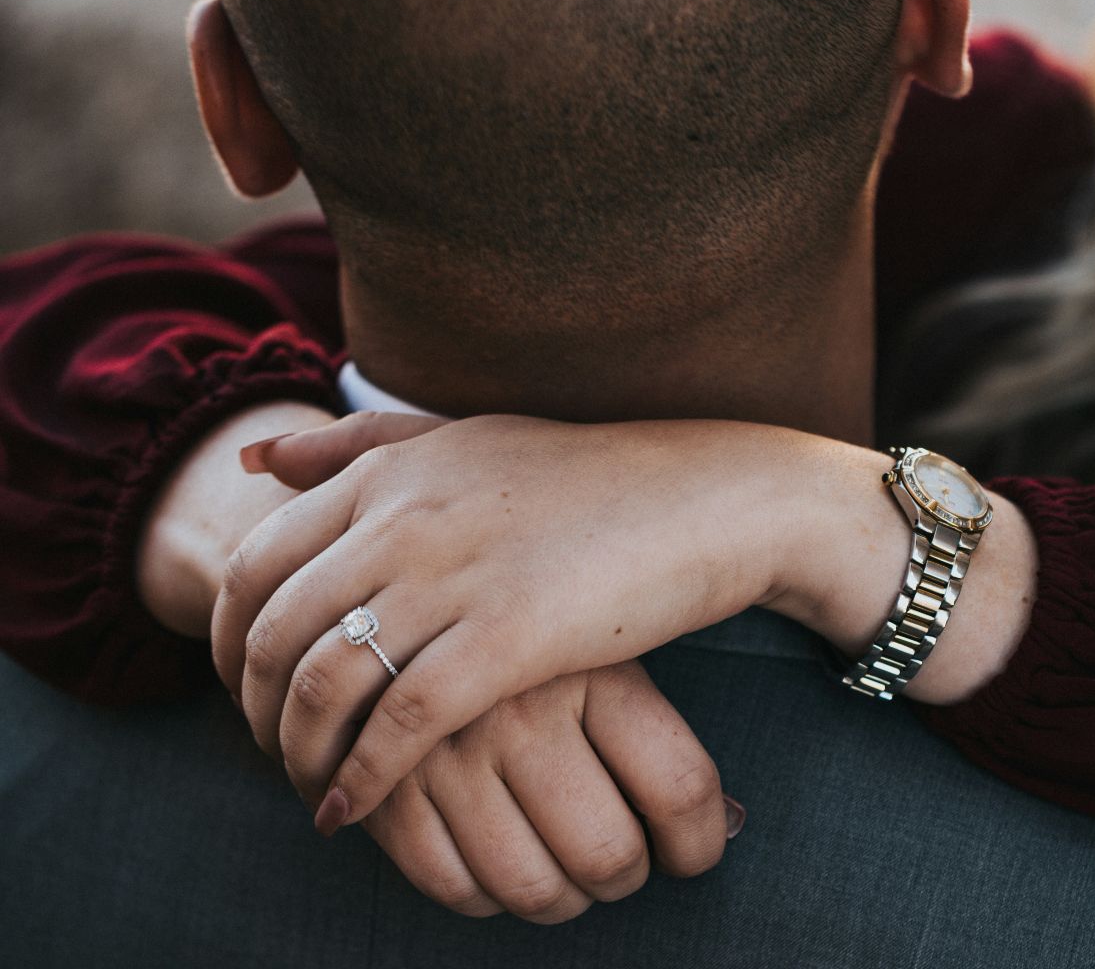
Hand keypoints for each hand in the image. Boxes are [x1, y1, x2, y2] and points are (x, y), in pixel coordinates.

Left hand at [212, 415, 841, 830]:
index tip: (243, 689)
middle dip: (252, 711)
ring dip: (297, 754)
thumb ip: (362, 447)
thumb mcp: (471, 442)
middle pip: (272, 632)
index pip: (254, 565)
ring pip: (324, 684)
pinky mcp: (509, 640)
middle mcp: (405, 518)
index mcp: (391, 473)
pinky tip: (351, 809)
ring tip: (311, 788)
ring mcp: (455, 577)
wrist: (711, 499)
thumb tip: (253, 462)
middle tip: (270, 752)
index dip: (228, 642)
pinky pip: (399, 725)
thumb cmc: (596, 480)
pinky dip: (361, 778)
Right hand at [353, 661, 737, 922]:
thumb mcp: (600, 653)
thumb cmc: (525, 641)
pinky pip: (452, 888)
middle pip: (607, 852)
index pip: (679, 787)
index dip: (698, 844)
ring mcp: (449, 754)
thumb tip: (727, 823)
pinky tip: (498, 870)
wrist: (384, 612)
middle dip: (625, 879)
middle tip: (621, 865)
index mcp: (594, 670)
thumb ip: (658, 736)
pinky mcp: (385, 790)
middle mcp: (523, 711)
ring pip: (532, 886)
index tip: (693, 853)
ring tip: (565, 875)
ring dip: (560, 900)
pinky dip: (484, 897)